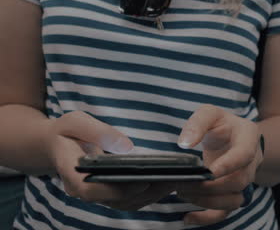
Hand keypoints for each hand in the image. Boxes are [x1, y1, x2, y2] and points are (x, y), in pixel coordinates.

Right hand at [45, 111, 175, 209]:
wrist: (56, 145)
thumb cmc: (66, 131)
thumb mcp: (75, 122)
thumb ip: (98, 132)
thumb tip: (126, 147)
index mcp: (72, 174)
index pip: (91, 191)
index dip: (116, 190)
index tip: (141, 182)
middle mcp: (84, 191)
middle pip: (116, 201)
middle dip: (145, 193)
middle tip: (172, 180)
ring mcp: (98, 194)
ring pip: (126, 203)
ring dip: (152, 194)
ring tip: (176, 180)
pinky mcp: (109, 193)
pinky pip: (130, 199)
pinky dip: (150, 192)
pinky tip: (168, 181)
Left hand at [175, 104, 263, 225]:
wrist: (235, 137)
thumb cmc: (222, 125)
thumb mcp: (210, 113)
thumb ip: (198, 124)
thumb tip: (184, 143)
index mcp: (248, 137)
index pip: (244, 154)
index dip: (229, 165)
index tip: (209, 172)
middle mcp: (252, 162)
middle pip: (239, 181)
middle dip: (210, 186)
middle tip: (184, 183)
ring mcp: (245, 180)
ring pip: (234, 200)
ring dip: (207, 201)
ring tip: (182, 193)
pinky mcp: (234, 194)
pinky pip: (225, 212)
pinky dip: (207, 218)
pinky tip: (187, 217)